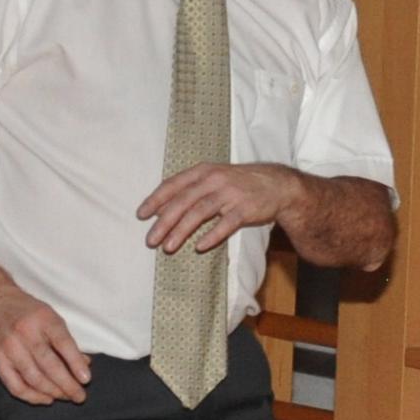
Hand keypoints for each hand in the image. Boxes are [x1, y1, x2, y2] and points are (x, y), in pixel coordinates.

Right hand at [0, 283, 92, 406]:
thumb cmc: (26, 309)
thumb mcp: (50, 316)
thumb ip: (66, 340)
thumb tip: (84, 365)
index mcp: (43, 318)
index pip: (63, 343)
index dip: (75, 363)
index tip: (86, 379)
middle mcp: (25, 333)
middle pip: (49, 365)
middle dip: (67, 384)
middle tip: (79, 396)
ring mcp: (10, 348)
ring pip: (33, 378)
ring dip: (52, 391)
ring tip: (66, 397)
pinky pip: (15, 384)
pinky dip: (31, 396)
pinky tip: (45, 399)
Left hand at [139, 159, 300, 257]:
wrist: (278, 185)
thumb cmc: (239, 184)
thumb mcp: (214, 179)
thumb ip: (189, 190)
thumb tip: (161, 209)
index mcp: (203, 172)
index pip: (172, 185)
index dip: (155, 200)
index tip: (141, 215)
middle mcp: (214, 180)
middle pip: (183, 201)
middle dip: (164, 222)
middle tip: (150, 240)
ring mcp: (230, 194)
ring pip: (199, 212)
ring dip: (181, 231)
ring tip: (168, 247)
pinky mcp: (245, 209)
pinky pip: (225, 224)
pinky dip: (211, 235)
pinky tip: (199, 247)